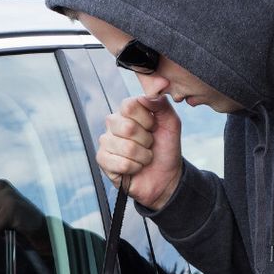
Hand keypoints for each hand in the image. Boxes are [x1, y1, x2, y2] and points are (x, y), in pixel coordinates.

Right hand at [98, 96, 182, 210]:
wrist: (166, 177)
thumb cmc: (166, 149)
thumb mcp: (171, 123)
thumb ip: (162, 105)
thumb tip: (146, 96)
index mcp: (128, 111)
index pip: (129, 105)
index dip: (147, 120)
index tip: (154, 128)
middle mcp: (114, 123)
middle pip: (127, 127)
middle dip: (146, 141)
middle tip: (149, 145)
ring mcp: (106, 141)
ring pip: (126, 147)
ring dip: (143, 157)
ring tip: (144, 158)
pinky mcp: (103, 160)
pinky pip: (120, 163)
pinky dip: (134, 168)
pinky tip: (135, 168)